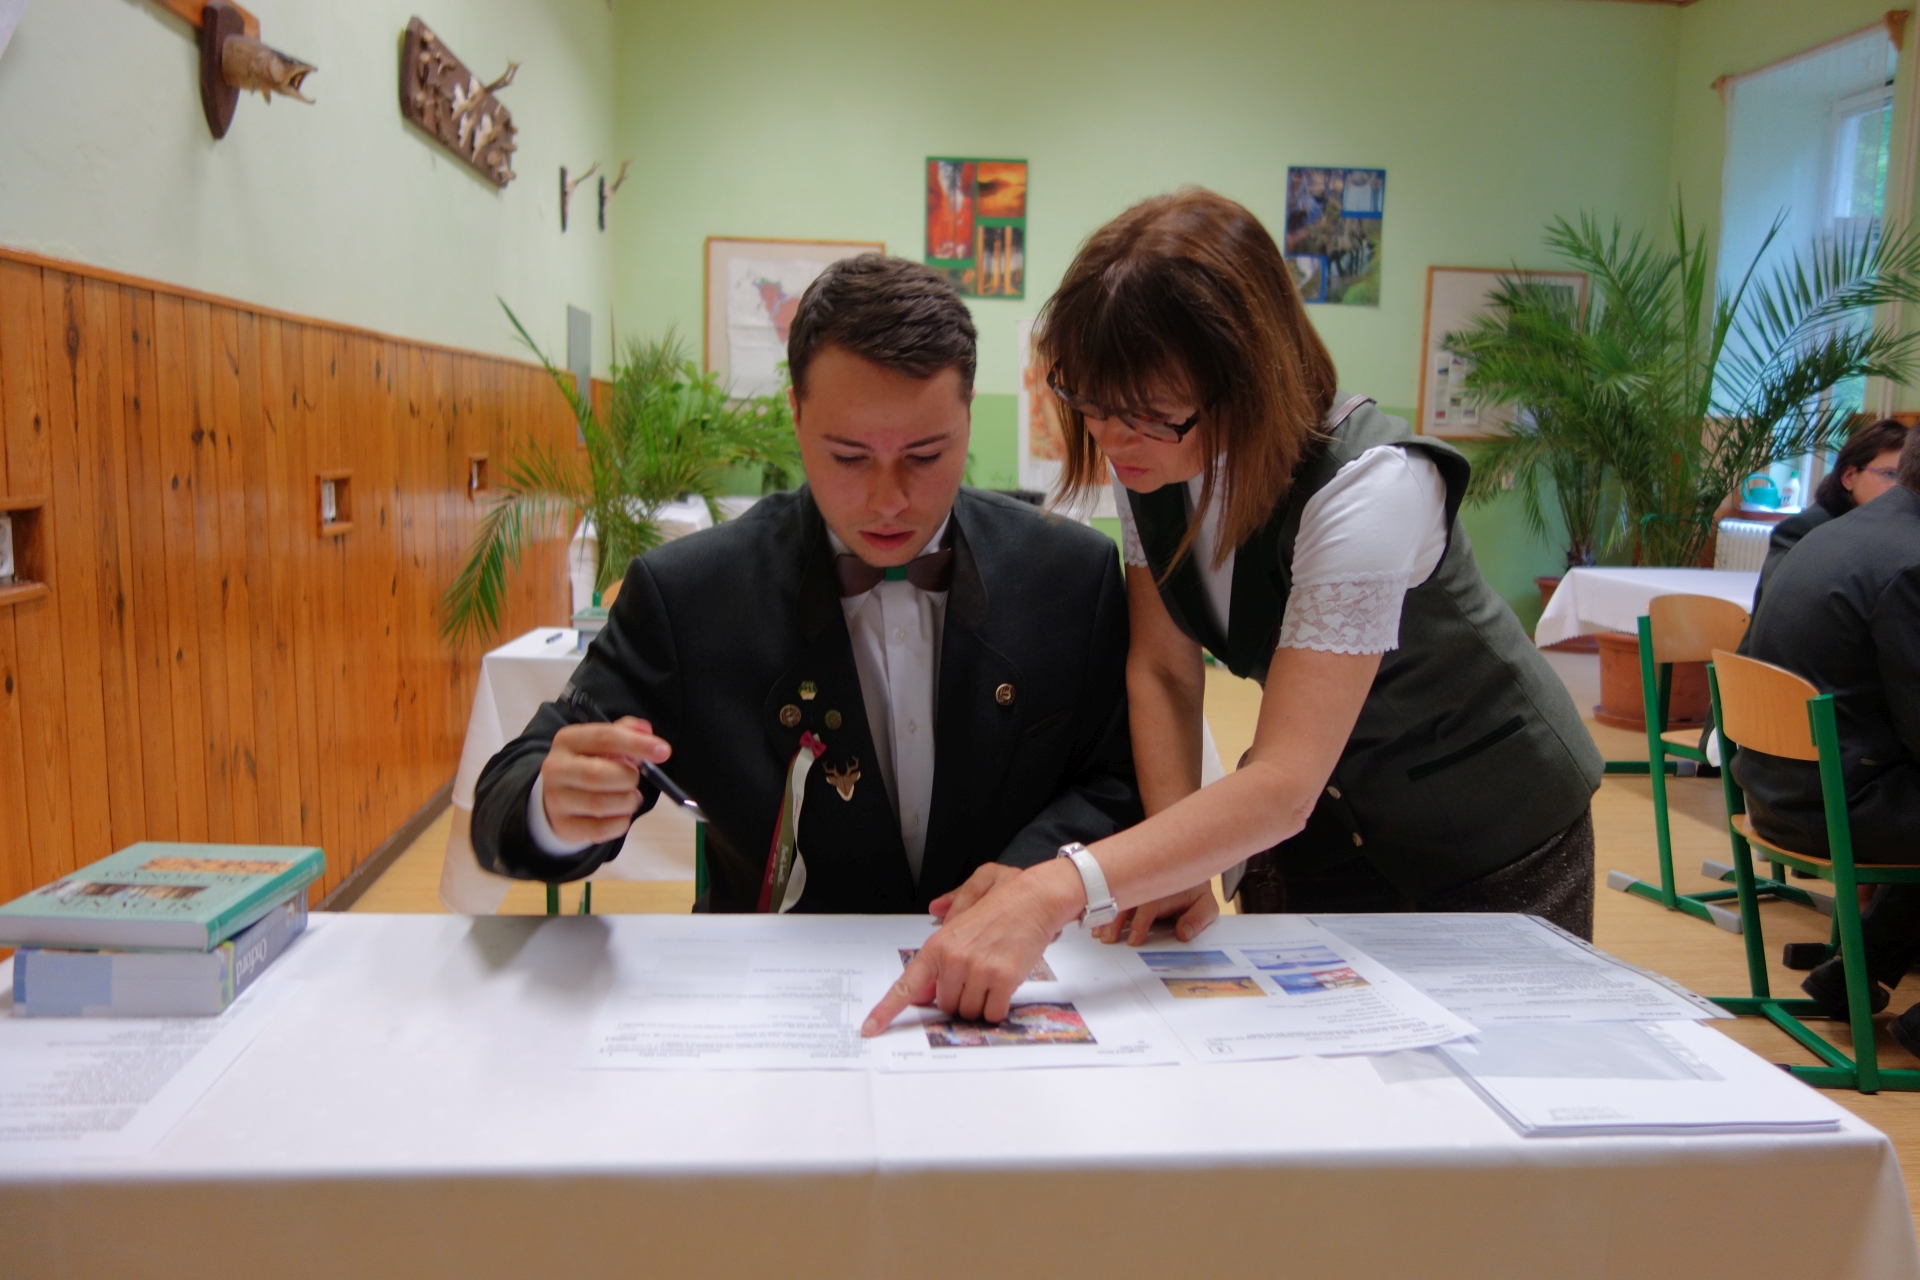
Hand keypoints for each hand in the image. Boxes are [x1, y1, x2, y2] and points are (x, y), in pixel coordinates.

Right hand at [540, 717, 668, 843]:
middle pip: (598, 775)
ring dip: (627, 801)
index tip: (663, 751)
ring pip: (600, 805)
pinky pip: (600, 830)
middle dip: (628, 778)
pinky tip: (622, 814)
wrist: (557, 795)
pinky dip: (621, 822)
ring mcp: (556, 800)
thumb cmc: (588, 764)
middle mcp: (556, 769)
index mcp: (567, 740)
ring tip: (630, 796)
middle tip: (635, 779)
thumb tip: (645, 730)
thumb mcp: (601, 742)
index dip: (636, 744)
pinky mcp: (564, 826)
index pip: (604, 738)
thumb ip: (625, 731)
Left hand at [862, 860, 1084, 1033]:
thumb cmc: (1008, 898)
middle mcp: (954, 959)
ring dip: (981, 1002)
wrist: (1039, 897)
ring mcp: (978, 970)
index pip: (907, 984)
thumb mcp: (973, 891)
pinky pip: (993, 1012)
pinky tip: (1006, 984)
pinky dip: (999, 1007)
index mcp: (939, 943)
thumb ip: (952, 905)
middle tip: (978, 972)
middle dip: (960, 996)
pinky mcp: (1003, 980)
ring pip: (969, 1012)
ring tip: (995, 972)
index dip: (886, 1010)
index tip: (871, 1028)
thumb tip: (936, 909)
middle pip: (945, 1004)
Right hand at [1093, 882, 1217, 946]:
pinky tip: (1094, 920)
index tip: (1134, 940)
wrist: (1187, 863)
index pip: (1150, 905)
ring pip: (1116, 895)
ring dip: (1105, 914)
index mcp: (1167, 888)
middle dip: (1115, 919)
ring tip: (1097, 932)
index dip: (1140, 922)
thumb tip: (1184, 933)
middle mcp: (1148, 883)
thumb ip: (1198, 919)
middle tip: (1107, 938)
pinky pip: (1111, 892)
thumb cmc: (1194, 890)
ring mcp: (1136, 882)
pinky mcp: (1127, 883)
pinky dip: (1100, 907)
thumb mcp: (1205, 905)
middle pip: (1128, 899)